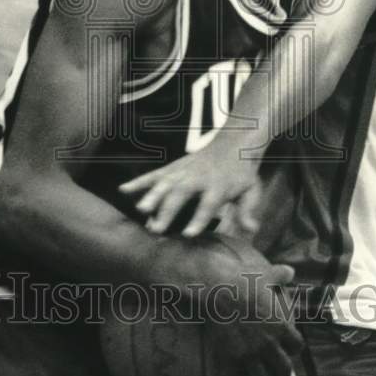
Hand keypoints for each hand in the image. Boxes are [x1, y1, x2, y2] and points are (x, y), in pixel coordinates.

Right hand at [120, 148, 261, 236]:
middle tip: (156, 229)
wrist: (234, 141)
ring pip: (164, 183)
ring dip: (151, 196)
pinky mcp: (173, 167)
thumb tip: (251, 228)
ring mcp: (183, 171)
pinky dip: (139, 182)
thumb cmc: (242, 172)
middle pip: (181, 194)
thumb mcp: (251, 190)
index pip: (208, 204)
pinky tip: (123, 190)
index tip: (188, 234)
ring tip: (140, 211)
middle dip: (168, 211)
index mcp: (218, 185)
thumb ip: (247, 209)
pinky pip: (154, 174)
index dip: (199, 218)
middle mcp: (198, 177)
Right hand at [170, 233, 302, 375]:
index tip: (289, 351)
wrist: (219, 288)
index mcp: (280, 324)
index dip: (294, 349)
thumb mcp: (265, 276)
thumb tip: (290, 269)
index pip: (296, 345)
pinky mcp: (236, 356)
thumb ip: (279, 276)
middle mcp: (270, 341)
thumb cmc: (242, 279)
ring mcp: (253, 351)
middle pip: (284, 368)